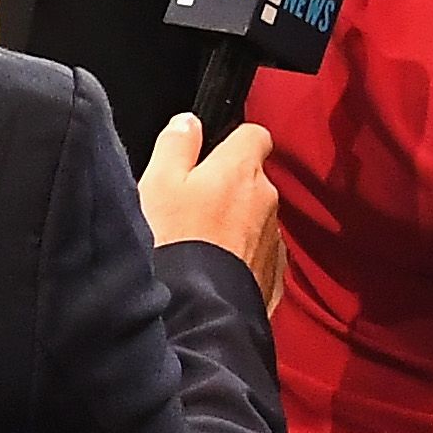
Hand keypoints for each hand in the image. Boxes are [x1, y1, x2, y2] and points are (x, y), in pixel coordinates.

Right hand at [136, 113, 284, 306]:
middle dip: (230, 187)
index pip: (254, 134)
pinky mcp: (274, 275)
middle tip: (192, 206)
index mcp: (241, 168)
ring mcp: (273, 239)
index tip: (209, 156)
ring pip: (256, 219)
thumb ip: (176, 143)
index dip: (232, 141)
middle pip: (253, 179)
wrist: (197, 310)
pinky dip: (241, 258)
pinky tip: (215, 270)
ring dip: (236, 225)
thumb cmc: (173, 242)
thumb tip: (188, 123)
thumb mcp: (158, 181)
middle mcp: (267, 199)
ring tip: (200, 244)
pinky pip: (258, 255)